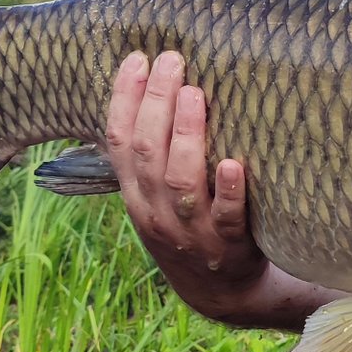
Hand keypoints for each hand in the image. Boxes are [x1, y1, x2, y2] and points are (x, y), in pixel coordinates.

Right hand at [104, 50, 267, 306]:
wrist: (220, 292)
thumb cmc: (189, 227)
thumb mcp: (156, 197)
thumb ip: (152, 154)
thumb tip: (157, 85)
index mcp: (134, 194)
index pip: (118, 141)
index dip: (123, 100)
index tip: (137, 59)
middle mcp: (156, 211)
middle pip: (147, 151)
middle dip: (156, 102)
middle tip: (173, 61)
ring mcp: (191, 231)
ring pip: (180, 180)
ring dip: (187, 135)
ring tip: (195, 95)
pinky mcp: (229, 246)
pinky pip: (226, 217)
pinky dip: (228, 190)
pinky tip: (234, 163)